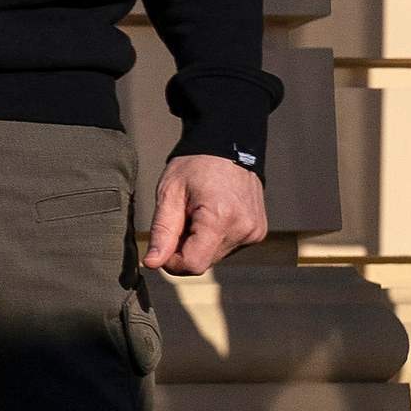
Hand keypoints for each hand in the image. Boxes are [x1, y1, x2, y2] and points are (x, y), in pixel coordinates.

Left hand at [142, 154, 267, 276]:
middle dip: (185, 248)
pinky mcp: (258, 232)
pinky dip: (214, 238)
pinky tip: (214, 215)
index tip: (165, 242)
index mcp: (221, 218)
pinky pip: (228, 248)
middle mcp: (243, 229)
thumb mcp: (169, 193)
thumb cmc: (195, 166)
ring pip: (214, 257)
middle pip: (203, 263)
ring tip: (199, 213)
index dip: (172, 261)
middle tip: (182, 218)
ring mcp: (254, 232)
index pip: (193, 264)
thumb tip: (152, 263)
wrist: (228, 146)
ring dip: (200, 243)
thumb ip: (162, 231)